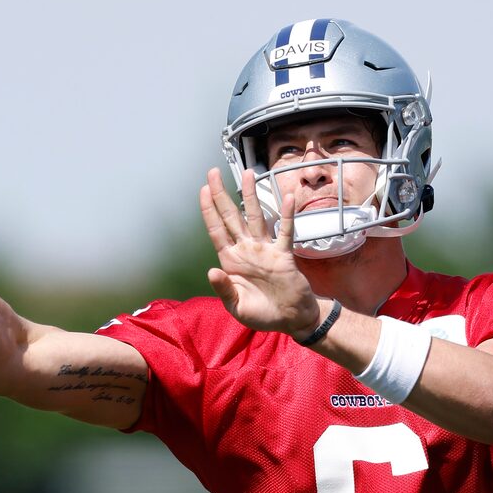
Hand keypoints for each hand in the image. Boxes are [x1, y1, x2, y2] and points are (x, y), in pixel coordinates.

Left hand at [199, 170, 322, 336]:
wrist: (290, 319)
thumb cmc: (262, 314)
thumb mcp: (237, 307)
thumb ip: (224, 290)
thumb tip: (212, 270)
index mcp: (230, 261)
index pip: (216, 230)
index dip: (209, 211)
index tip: (203, 190)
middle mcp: (246, 250)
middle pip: (231, 216)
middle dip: (221, 195)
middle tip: (213, 172)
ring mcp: (265, 249)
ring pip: (256, 217)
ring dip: (251, 196)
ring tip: (248, 174)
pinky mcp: (284, 254)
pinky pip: (285, 231)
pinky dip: (287, 215)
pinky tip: (287, 197)